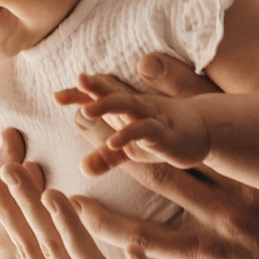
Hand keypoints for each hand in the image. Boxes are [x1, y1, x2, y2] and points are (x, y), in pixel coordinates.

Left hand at [56, 70, 213, 175]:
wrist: (201, 134)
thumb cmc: (159, 137)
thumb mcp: (129, 149)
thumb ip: (105, 157)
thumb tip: (82, 169)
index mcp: (124, 108)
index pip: (99, 96)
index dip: (79, 94)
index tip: (56, 96)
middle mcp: (136, 108)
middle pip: (111, 93)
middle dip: (92, 89)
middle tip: (68, 89)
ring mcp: (152, 118)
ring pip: (128, 105)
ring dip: (107, 105)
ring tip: (85, 111)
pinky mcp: (166, 135)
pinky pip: (146, 130)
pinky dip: (130, 134)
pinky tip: (113, 141)